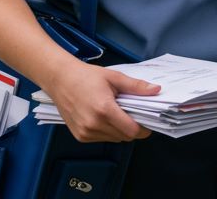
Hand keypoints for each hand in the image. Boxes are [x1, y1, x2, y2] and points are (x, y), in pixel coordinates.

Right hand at [44, 61, 159, 142]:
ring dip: (120, 130)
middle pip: (125, 137)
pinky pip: (102, 139)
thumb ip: (136, 87)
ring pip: (114, 139)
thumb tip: (156, 90)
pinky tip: (103, 117)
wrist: (60, 79)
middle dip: (132, 128)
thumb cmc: (86, 76)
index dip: (143, 128)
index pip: (132, 131)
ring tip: (116, 113)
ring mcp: (85, 132)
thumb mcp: (114, 78)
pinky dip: (108, 132)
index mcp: (104, 110)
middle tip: (131, 113)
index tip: (146, 121)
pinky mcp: (80, 136)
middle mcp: (94, 125)